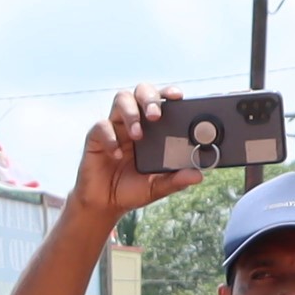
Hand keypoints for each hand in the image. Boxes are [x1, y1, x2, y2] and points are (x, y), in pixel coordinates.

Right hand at [70, 88, 209, 221]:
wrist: (105, 204)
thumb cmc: (133, 189)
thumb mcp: (157, 187)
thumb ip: (176, 180)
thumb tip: (198, 175)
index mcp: (153, 128)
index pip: (162, 100)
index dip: (169, 93)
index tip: (178, 97)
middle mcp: (134, 121)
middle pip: (141, 91)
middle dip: (149, 98)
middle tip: (155, 116)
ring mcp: (114, 126)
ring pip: (121, 99)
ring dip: (131, 113)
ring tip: (137, 135)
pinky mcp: (96, 137)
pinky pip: (101, 126)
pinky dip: (110, 138)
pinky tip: (117, 155)